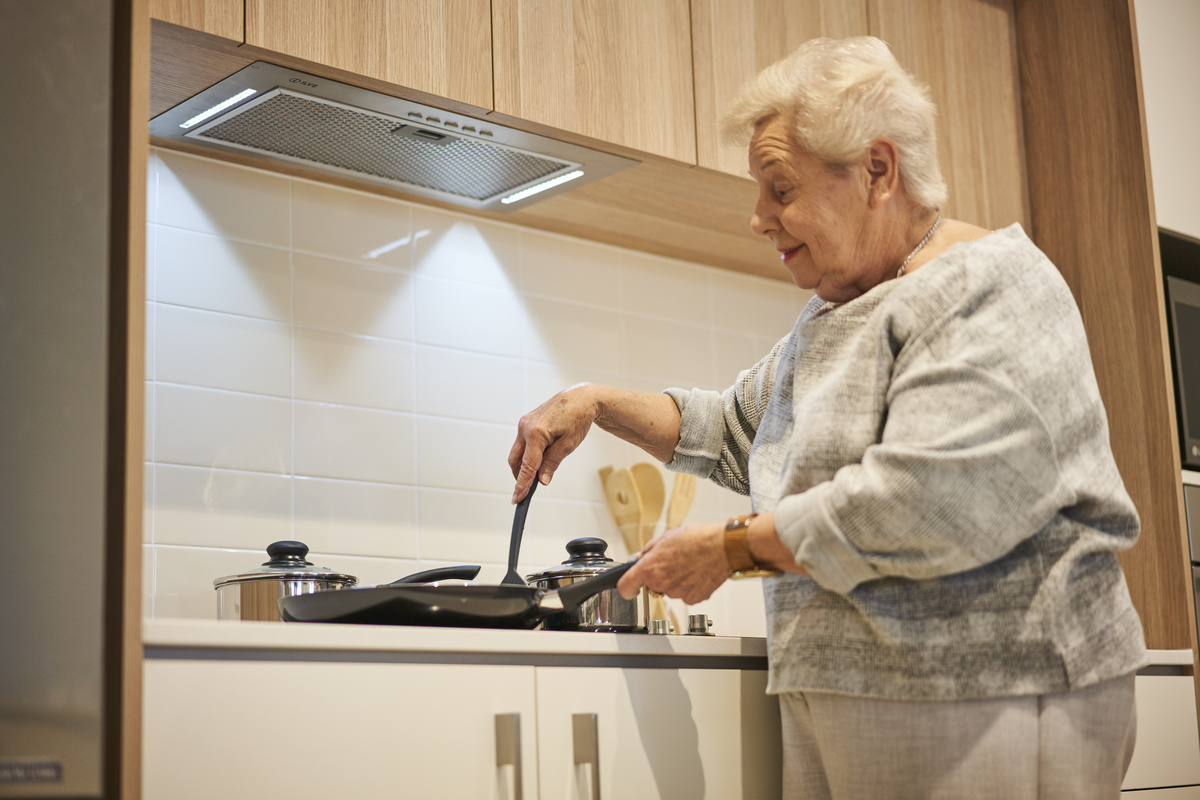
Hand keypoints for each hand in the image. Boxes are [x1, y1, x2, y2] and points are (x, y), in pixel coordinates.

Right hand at [508, 384, 598, 502]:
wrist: (580, 398)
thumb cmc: (578, 418)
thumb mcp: (568, 445)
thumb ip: (552, 463)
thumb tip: (541, 480)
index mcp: (536, 433)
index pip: (526, 466)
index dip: (522, 484)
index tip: (517, 498)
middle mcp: (525, 427)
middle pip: (515, 460)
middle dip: (520, 476)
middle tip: (527, 490)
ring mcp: (524, 423)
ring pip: (518, 452)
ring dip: (524, 465)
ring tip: (538, 473)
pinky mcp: (527, 421)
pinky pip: (523, 443)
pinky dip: (528, 454)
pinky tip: (539, 459)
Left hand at [616, 522, 728, 605]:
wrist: (723, 548)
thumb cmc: (697, 539)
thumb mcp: (665, 538)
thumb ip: (648, 551)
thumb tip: (640, 558)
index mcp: (650, 568)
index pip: (625, 587)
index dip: (626, 588)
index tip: (630, 587)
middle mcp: (662, 584)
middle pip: (652, 586)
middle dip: (658, 575)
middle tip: (671, 562)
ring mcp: (677, 594)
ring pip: (670, 589)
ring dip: (675, 580)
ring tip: (688, 564)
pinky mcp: (693, 599)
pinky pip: (685, 594)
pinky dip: (689, 586)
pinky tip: (696, 572)